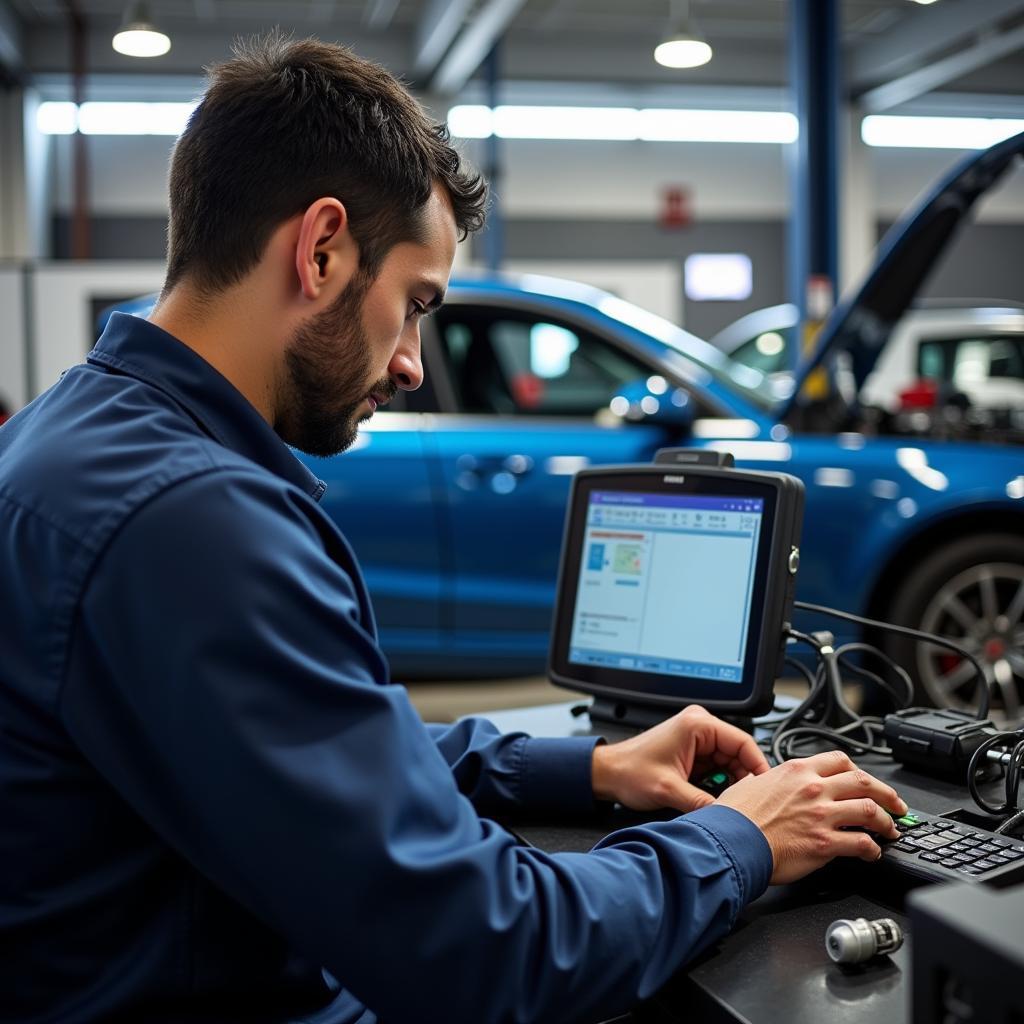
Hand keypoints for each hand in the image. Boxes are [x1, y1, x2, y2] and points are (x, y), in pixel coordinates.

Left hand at [591, 704, 768, 812]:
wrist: (606, 774)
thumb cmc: (628, 771)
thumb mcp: (669, 790)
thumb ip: (703, 804)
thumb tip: (730, 818)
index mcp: (697, 724)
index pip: (744, 742)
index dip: (758, 768)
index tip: (766, 790)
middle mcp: (699, 726)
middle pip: (739, 754)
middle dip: (745, 779)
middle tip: (751, 804)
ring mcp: (696, 739)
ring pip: (730, 763)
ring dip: (733, 784)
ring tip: (735, 805)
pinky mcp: (692, 752)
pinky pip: (718, 768)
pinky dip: (721, 785)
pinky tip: (720, 800)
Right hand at [715, 750, 907, 883]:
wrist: (731, 842)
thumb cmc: (736, 817)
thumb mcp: (752, 783)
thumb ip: (775, 781)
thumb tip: (777, 786)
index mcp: (797, 771)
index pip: (840, 761)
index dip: (858, 771)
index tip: (865, 781)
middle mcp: (814, 789)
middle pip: (865, 782)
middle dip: (887, 794)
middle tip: (895, 805)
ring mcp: (822, 815)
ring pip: (870, 811)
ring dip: (887, 822)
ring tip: (891, 830)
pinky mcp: (826, 843)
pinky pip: (862, 844)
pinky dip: (873, 850)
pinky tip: (873, 854)